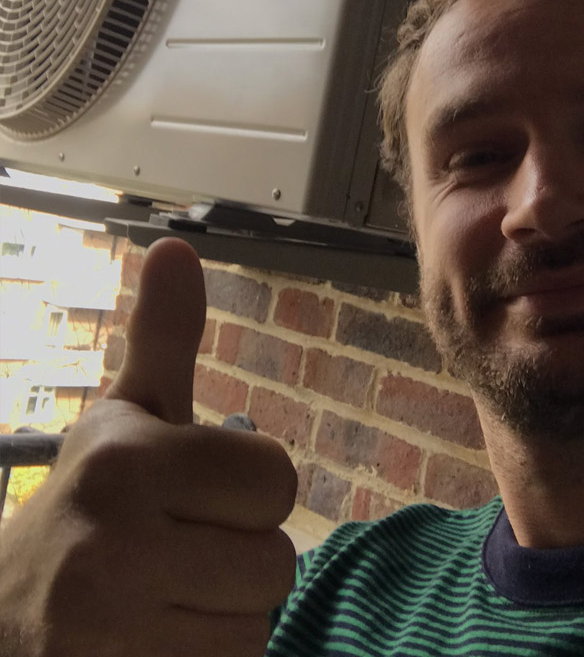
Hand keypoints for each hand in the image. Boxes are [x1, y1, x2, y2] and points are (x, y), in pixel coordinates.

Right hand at [0, 238, 298, 656]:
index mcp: (124, 462)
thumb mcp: (121, 426)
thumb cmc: (86, 513)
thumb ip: (164, 342)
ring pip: (257, 623)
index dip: (247, 499)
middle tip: (172, 561)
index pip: (278, 482)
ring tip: (159, 604)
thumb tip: (179, 245)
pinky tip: (152, 644)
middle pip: (277, 561)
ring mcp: (110, 624)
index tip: (191, 503)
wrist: (1, 624)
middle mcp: (112, 540)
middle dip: (237, 565)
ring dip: (222, 620)